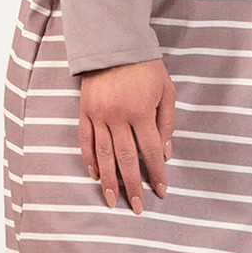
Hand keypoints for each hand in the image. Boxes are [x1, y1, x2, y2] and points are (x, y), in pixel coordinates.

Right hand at [78, 57, 175, 213]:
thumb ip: (166, 122)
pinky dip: (90, 160)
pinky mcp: (85, 112)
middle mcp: (118, 117)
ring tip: (113, 201)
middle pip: (125, 160)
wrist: (114, 44)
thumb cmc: (146, 67)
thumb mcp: (166, 90)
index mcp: (140, 112)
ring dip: (108, 181)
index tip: (161, 192)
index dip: (156, 174)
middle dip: (132, 186)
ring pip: (103, 156)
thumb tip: (165, 154)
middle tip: (137, 207)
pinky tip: (95, 176)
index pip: (149, 151)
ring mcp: (99, 116)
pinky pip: (86, 141)